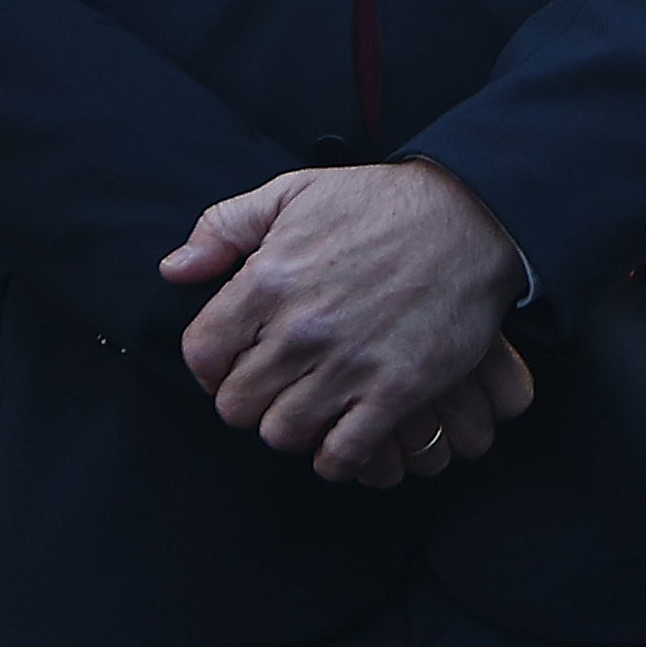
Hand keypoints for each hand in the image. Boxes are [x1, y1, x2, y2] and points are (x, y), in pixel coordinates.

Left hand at [164, 158, 528, 482]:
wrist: (471, 217)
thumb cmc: (378, 203)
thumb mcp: (294, 191)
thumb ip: (224, 227)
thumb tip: (174, 270)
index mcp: (269, 279)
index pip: (202, 353)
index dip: (210, 365)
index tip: (232, 362)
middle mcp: (302, 328)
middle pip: (237, 405)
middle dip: (248, 399)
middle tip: (274, 385)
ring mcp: (350, 364)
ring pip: (283, 434)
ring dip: (290, 426)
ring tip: (308, 405)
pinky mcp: (396, 391)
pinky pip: (342, 455)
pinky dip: (335, 454)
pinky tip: (343, 430)